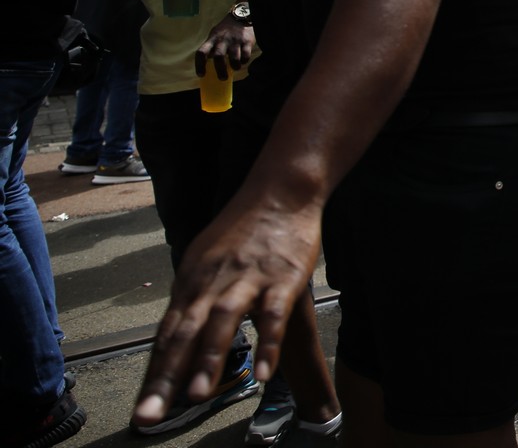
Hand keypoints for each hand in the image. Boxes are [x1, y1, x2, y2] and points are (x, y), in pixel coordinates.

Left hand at [132, 191, 321, 428]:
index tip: (143, 408)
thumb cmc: (244, 227)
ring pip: (223, 321)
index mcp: (191, 280)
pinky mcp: (283, 278)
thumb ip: (192, 294)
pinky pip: (273, 315)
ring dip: (208, 358)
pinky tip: (264, 372)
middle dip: (166, 377)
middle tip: (150, 416)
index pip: (167, 333)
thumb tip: (175, 332)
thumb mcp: (206, 256)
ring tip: (196, 396)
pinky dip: (268, 344)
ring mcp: (248, 279)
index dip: (155, 373)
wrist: (281, 191)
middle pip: (184, 332)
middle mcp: (213, 281)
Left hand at [196, 18, 254, 77]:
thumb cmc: (225, 30)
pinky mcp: (247, 41)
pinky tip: (243, 61)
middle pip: (218, 57)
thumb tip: (208, 65)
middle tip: (222, 78)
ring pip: (234, 58)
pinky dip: (244, 61)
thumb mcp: (215, 35)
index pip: (201, 52)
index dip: (199, 65)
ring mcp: (235, 41)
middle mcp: (222, 40)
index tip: (201, 74)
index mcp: (212, 39)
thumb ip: (212, 47)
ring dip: (235, 66)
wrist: (241, 17)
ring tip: (235, 68)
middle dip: (220, 70)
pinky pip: (246, 55)